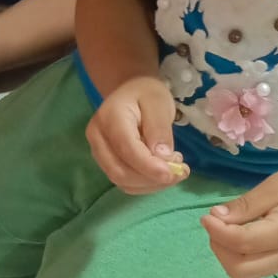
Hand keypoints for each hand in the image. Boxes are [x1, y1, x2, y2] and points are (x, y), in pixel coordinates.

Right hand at [87, 76, 188, 195]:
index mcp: (109, 117)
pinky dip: (146, 184)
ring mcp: (99, 152)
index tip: (173, 173)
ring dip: (151, 183)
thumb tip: (162, 158)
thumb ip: (159, 129)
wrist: (132, 93)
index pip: (126, 149)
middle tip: (180, 171)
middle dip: (152, 178)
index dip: (149, 166)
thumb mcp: (158, 103)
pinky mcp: (106, 163)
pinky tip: (161, 172)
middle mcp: (97, 137)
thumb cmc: (146, 94)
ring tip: (174, 169)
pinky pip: (125, 183)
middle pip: (120, 171)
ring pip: (122, 181)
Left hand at [201, 165, 277, 277]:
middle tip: (214, 221)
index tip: (206, 215)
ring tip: (225, 225)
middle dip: (218, 247)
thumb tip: (215, 218)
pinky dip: (236, 254)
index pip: (242, 243)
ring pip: (242, 272)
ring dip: (225, 252)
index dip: (217, 232)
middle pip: (238, 268)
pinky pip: (250, 268)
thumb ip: (245, 205)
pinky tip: (237, 233)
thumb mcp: (274, 186)